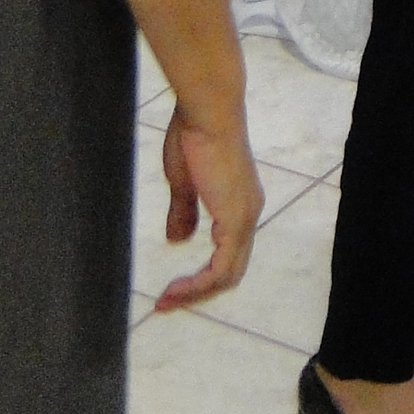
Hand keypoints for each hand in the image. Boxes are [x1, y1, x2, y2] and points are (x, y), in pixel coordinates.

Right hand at [155, 102, 263, 308]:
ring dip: (195, 294)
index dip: (200, 278)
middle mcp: (248, 213)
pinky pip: (221, 269)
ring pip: (227, 275)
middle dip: (197, 293)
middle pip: (229, 273)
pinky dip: (199, 285)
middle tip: (165, 304)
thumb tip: (178, 240)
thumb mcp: (184, 181)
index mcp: (238, 204)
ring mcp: (246, 217)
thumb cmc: (193, 134)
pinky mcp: (237, 219)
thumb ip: (184, 211)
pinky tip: (175, 289)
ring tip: (165, 301)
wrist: (207, 110)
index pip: (226, 256)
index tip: (168, 291)